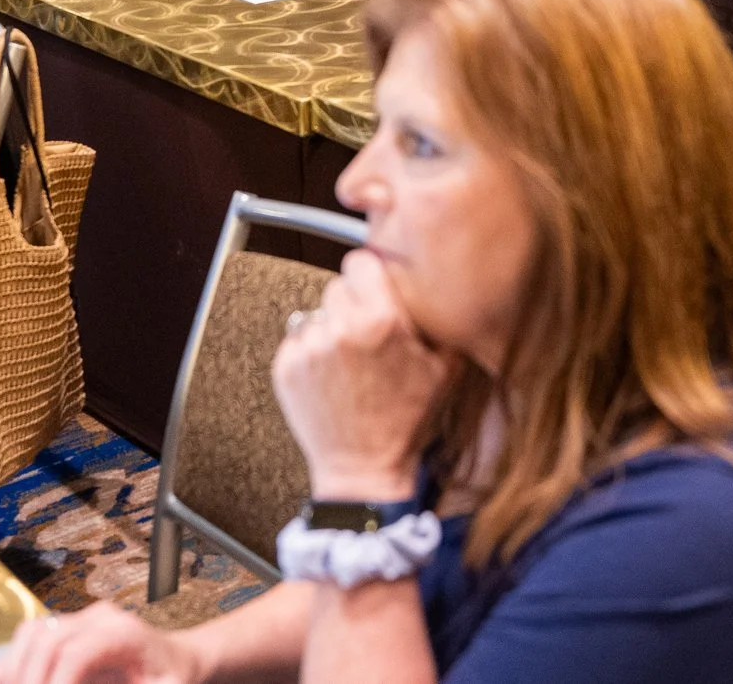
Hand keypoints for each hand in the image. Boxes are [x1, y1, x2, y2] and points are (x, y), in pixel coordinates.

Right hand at [0, 605, 200, 683]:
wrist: (179, 659)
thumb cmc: (173, 679)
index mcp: (125, 634)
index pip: (75, 653)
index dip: (54, 683)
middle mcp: (100, 618)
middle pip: (48, 639)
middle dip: (29, 679)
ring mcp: (82, 619)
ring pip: (33, 633)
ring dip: (15, 669)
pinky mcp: (69, 628)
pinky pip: (31, 638)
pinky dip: (12, 664)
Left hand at [273, 250, 452, 499]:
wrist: (364, 470)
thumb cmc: (406, 421)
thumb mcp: (445, 369)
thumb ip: (439, 319)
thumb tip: (435, 284)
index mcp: (383, 323)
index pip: (361, 262)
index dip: (370, 276)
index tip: (375, 290)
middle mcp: (343, 330)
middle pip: (338, 287)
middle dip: (353, 305)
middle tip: (368, 336)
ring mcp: (310, 349)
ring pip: (318, 314)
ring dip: (332, 329)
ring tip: (351, 364)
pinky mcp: (287, 368)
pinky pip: (299, 339)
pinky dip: (312, 352)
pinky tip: (332, 378)